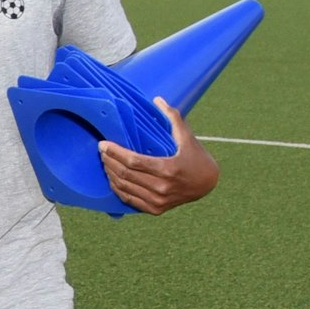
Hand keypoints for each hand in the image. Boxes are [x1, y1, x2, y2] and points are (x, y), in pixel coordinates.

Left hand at [98, 97, 218, 214]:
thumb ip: (173, 117)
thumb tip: (157, 99)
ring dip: (110, 174)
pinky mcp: (155, 209)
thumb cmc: (196, 157)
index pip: (132, 161)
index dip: (114, 152)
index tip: (103, 144)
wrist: (208, 184)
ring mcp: (158, 201)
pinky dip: (118, 189)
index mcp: (168, 169)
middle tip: (101, 151)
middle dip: (109, 161)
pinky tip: (112, 178)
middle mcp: (162, 187)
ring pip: (124, 188)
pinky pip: (130, 200)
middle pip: (125, 174)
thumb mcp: (187, 136)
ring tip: (105, 162)